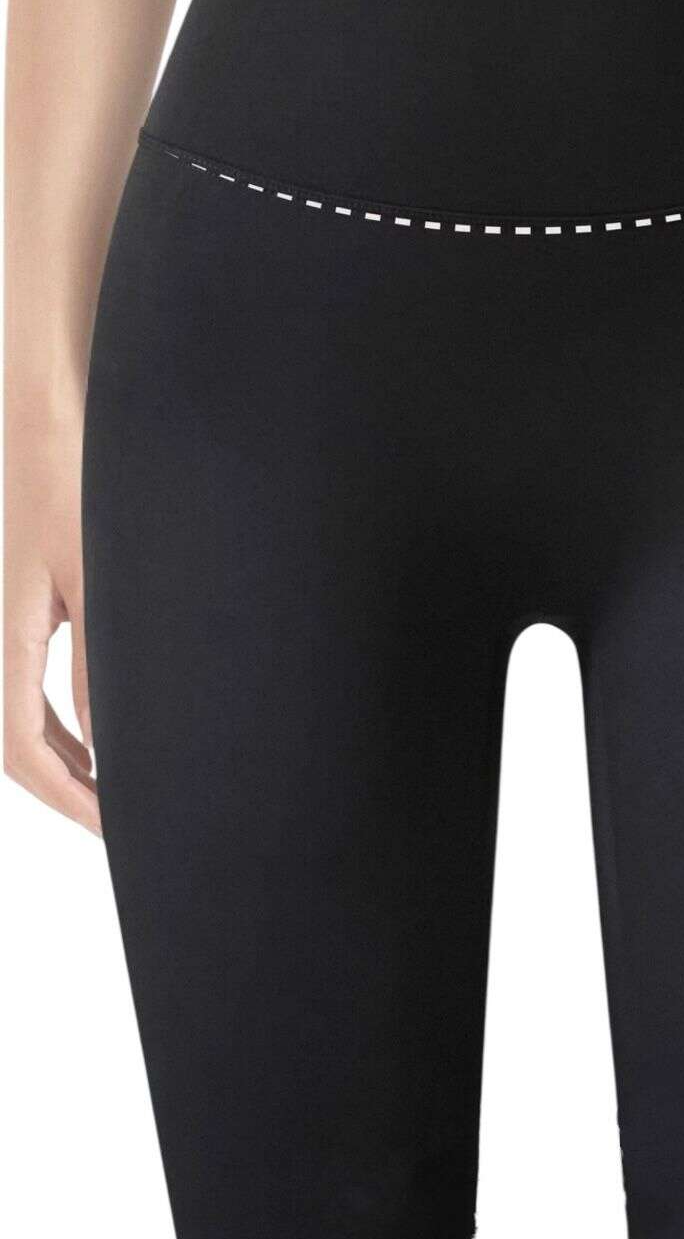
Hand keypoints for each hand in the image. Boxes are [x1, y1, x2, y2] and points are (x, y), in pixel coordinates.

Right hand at [4, 408, 99, 833]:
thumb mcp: (97, 576)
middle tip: (116, 821)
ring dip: (63, 755)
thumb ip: (98, 658)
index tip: (108, 824)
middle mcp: (2, 630)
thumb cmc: (74, 481)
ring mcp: (16, 616)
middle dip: (63, 786)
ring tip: (112, 787)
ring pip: (21, 710)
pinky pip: (35, 676)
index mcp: (9, 633)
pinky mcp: (35, 598)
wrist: (53, 413)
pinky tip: (101, 726)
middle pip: (15, 737)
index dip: (65, 793)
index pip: (20, 743)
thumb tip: (107, 734)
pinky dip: (64, 716)